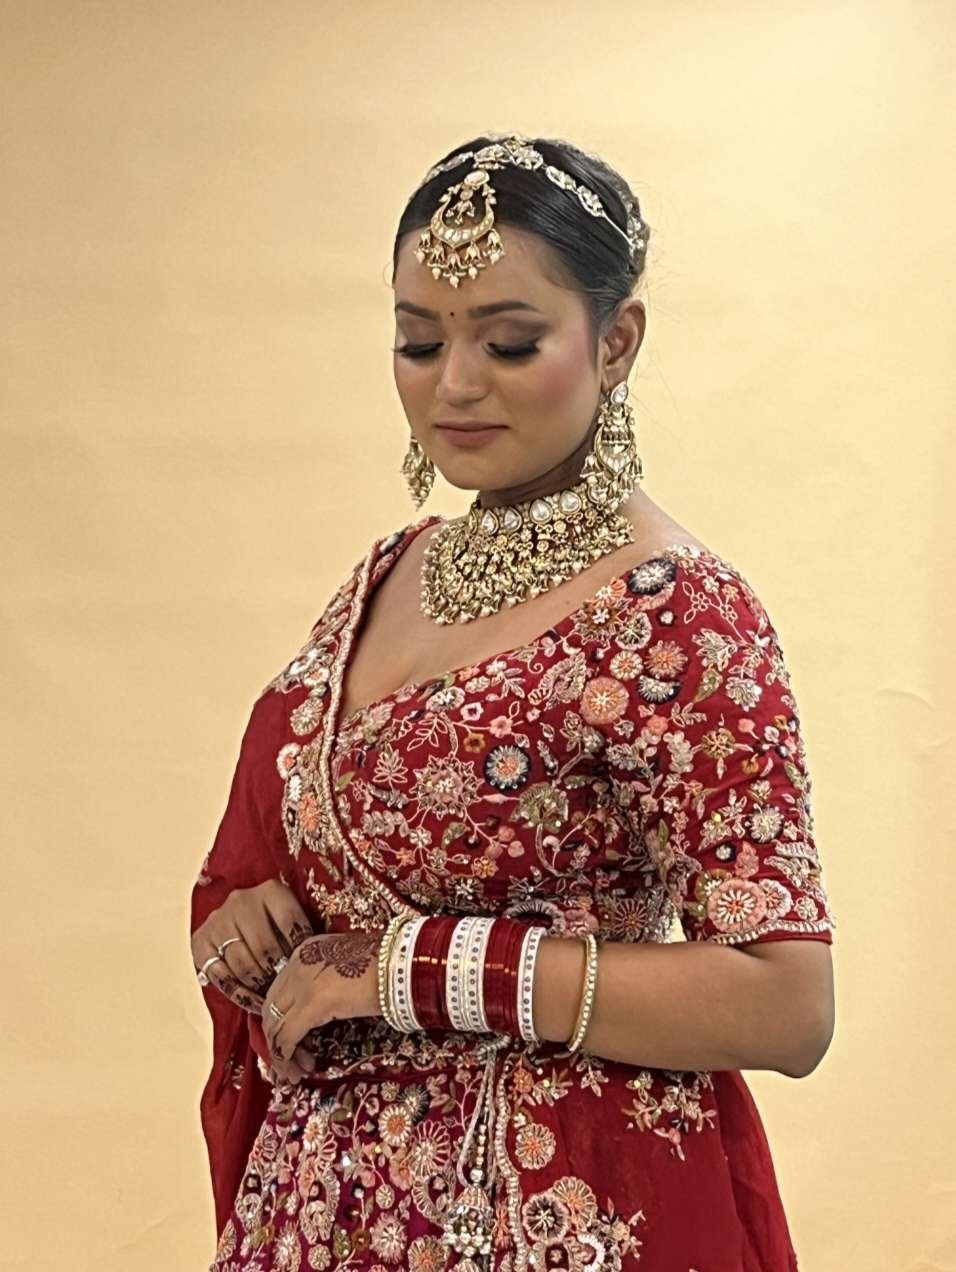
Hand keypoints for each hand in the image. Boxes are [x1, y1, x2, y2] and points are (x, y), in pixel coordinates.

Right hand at [192, 879, 318, 1074]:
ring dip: (260, 986)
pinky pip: (221, 976)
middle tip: (289, 992)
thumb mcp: (291, 918)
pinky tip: (254, 1003)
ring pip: (243, 963)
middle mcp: (242, 901)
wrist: (234, 918)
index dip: (300, 950)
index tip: (306, 969)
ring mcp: (219, 921)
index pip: (291, 922)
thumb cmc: (275, 924)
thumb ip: (304, 932)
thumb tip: (330, 958)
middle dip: (279, 974)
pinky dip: (239, 994)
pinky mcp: (200, 942)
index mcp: (271, 890)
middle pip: (265, 947)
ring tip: (273, 999)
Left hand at [261, 929, 382, 1078]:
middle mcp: (296, 965)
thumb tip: (314, 1014)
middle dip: (277, 1040)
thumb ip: (323, 983)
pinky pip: (287, 1037)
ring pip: (275, 1026)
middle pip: (271, 1010)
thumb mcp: (342, 969)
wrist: (402, 960)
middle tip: (296, 1061)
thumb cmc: (383, 966)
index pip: (278, 992)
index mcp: (303, 953)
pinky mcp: (313, 1003)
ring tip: (299, 1071)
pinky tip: (299, 1070)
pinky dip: (287, 1057)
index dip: (280, 1022)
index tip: (293, 1043)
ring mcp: (302, 983)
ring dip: (282, 1054)